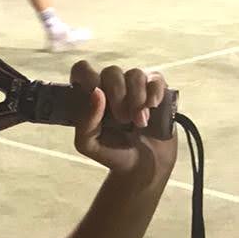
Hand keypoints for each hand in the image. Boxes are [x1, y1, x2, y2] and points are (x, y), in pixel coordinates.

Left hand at [70, 60, 177, 183]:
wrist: (143, 167)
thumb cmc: (112, 153)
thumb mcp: (89, 144)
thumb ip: (85, 121)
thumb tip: (97, 93)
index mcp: (90, 96)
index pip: (82, 70)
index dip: (87, 76)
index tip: (95, 94)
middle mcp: (112, 88)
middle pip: (111, 71)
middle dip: (117, 94)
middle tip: (121, 119)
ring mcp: (135, 88)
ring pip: (134, 74)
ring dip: (136, 98)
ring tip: (139, 123)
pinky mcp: (156, 91)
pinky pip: (156, 78)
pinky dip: (154, 91)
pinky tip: (152, 107)